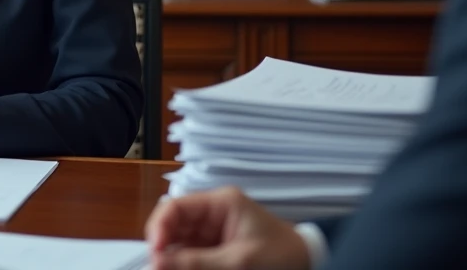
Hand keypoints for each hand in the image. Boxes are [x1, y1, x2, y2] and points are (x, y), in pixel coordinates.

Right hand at [144, 187, 310, 269]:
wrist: (312, 264)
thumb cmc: (283, 257)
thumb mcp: (240, 261)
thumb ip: (197, 263)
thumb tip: (158, 263)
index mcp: (219, 203)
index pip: (174, 207)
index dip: (158, 228)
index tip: (154, 254)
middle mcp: (211, 214)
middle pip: (173, 227)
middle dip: (164, 249)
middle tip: (158, 269)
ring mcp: (213, 233)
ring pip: (179, 244)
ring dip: (173, 260)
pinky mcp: (216, 250)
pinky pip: (191, 256)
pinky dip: (184, 266)